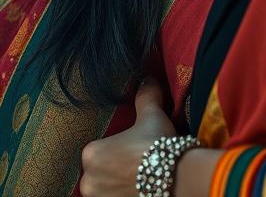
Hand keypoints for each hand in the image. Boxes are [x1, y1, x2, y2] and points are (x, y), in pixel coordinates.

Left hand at [81, 78, 175, 196]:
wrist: (177, 178)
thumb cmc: (157, 146)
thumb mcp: (151, 114)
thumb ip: (145, 96)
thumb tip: (147, 79)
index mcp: (91, 154)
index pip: (97, 154)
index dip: (115, 153)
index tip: (130, 154)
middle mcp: (89, 182)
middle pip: (99, 176)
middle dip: (113, 174)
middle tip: (135, 170)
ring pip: (106, 192)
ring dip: (116, 189)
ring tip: (137, 183)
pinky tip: (139, 192)